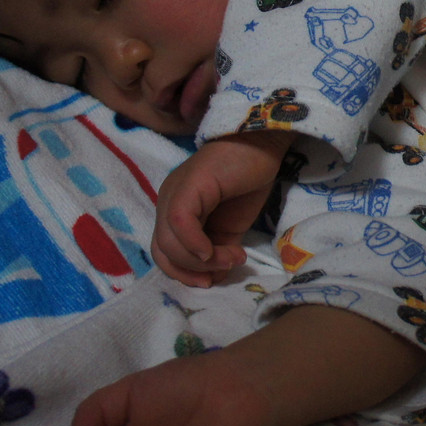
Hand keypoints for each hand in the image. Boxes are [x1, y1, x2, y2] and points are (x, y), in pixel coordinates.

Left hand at [153, 131, 293, 286]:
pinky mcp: (187, 187)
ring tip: (233, 257)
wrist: (263, 144)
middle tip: (221, 272)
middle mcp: (167, 202)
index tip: (212, 281)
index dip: (184, 273)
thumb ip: (219, 251)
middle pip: (163, 252)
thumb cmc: (248, 180)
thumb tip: (214, 279)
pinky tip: (219, 250)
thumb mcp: (232, 226)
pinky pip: (180, 223)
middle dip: (192, 272)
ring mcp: (173, 193)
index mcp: (175, 211)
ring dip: (203, 261)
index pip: (164, 253)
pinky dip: (196, 245)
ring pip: (169, 243)